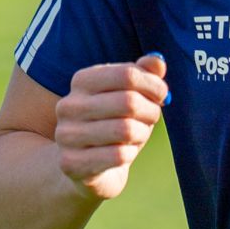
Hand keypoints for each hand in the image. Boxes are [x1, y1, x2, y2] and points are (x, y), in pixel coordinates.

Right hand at [54, 54, 167, 201]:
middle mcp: (69, 105)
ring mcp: (67, 134)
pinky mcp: (71, 163)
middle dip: (151, 111)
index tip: (162, 94)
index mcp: (82, 80)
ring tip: (137, 135)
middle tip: (153, 117)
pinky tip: (123, 154)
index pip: (127, 74)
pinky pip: (118, 156)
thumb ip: (142, 75)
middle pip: (128, 102)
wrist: (84, 167)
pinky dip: (130, 154)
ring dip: (141, 133)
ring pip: (126, 130)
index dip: (153, 85)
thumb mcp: (129, 96)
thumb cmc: (112, 125)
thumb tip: (158, 61)